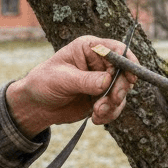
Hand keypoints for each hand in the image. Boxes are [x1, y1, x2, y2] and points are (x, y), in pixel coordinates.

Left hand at [6, 35, 136, 136]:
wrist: (37, 106)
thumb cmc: (44, 83)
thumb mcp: (63, 79)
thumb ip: (86, 80)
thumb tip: (108, 81)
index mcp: (89, 48)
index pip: (116, 49)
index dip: (128, 61)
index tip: (131, 78)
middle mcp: (99, 63)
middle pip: (124, 72)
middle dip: (120, 89)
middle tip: (112, 100)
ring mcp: (102, 81)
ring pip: (121, 92)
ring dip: (113, 105)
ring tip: (97, 112)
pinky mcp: (102, 98)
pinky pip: (115, 106)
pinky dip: (109, 114)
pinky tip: (95, 118)